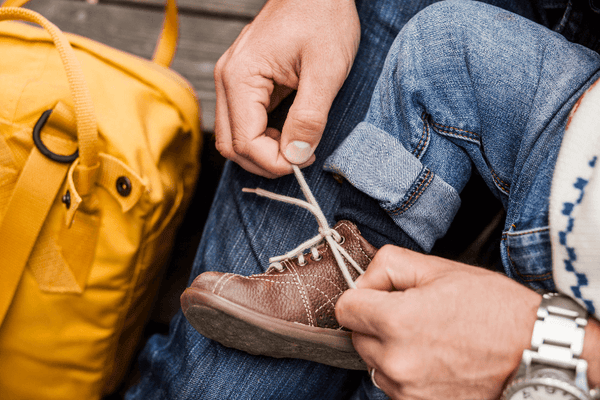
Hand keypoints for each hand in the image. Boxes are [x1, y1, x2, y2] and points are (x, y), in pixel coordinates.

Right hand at [213, 0, 359, 177]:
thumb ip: (309, 118)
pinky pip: (243, 122)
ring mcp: (232, 80)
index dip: (275, 162)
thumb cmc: (323, 17)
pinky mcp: (243, 82)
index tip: (306, 162)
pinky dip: (263, 136)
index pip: (244, 142)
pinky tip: (288, 132)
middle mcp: (227, 80)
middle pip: (231, 145)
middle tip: (302, 159)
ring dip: (263, 151)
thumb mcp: (326, 70)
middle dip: (266, 162)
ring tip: (298, 145)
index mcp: (240, 77)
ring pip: (234, 137)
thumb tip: (297, 157)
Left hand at [335, 245, 540, 399]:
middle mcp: (396, 361)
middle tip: (411, 314)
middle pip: (357, 336)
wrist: (536, 353)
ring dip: (389, 349)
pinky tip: (434, 359)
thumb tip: (363, 280)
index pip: (345, 308)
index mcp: (397, 321)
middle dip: (376, 322)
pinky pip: (393, 385)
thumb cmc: (495, 309)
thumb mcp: (440, 268)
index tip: (378, 295)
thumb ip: (389, 265)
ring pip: (373, 363)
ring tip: (427, 338)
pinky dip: (404, 371)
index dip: (362, 296)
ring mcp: (407, 390)